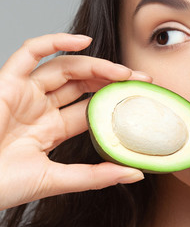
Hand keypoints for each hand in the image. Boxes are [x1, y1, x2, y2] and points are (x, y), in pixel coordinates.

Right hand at [0, 33, 151, 209]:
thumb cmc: (1, 185)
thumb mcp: (55, 179)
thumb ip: (94, 176)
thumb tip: (134, 173)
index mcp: (52, 129)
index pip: (90, 108)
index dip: (113, 101)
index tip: (137, 97)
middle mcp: (41, 108)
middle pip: (82, 84)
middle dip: (110, 79)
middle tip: (138, 79)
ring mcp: (25, 93)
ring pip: (64, 68)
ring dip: (94, 65)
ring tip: (121, 71)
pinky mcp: (6, 81)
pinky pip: (30, 52)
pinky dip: (54, 42)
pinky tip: (83, 41)